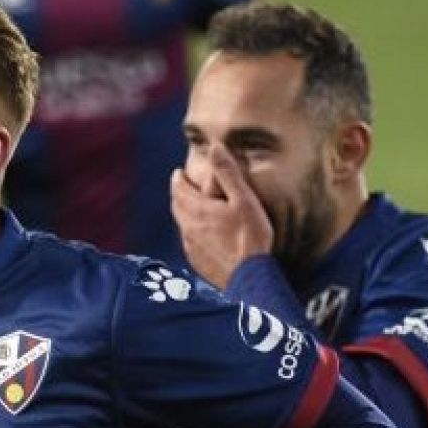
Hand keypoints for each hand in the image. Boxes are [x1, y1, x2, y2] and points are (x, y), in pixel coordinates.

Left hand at [169, 161, 274, 289]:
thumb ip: (228, 173)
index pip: (180, 190)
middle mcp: (189, 228)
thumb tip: (215, 148)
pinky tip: (200, 234)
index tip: (178, 173)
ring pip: (181, 224)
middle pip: (177, 207)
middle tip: (182, 187)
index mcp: (197, 210)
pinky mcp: (197, 262)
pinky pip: (189, 241)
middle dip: (178, 194)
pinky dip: (191, 231)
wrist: (248, 279)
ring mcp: (191, 246)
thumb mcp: (243, 199)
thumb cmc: (250, 237)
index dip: (178, 180)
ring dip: (183, 213)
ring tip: (190, 207)